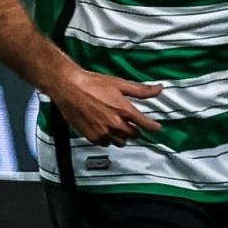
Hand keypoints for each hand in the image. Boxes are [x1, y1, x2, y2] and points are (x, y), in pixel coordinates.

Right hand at [48, 67, 162, 146]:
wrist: (69, 87)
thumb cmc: (92, 84)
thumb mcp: (121, 84)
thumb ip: (141, 90)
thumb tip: (158, 89)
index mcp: (124, 110)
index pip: (145, 125)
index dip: (153, 127)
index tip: (157, 128)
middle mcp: (114, 123)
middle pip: (133, 135)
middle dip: (136, 130)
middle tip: (135, 125)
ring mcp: (102, 131)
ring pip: (119, 142)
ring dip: (122, 137)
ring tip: (120, 128)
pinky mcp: (91, 136)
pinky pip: (105, 143)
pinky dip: (108, 139)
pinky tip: (107, 131)